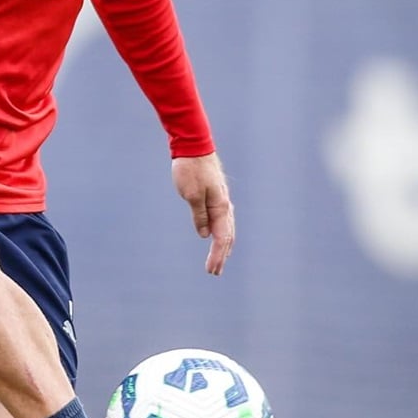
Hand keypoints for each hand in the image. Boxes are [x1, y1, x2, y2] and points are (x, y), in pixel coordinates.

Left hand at [172, 152, 234, 274]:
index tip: (211, 270)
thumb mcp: (191, 195)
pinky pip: (221, 218)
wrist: (193, 145)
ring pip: (226, 227)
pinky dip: (220, 231)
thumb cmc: (190, 169)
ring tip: (218, 259)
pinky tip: (215, 236)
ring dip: (222, 245)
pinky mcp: (215, 194)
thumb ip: (199, 216)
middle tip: (214, 272)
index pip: (221, 238)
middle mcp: (225, 204)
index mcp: (221, 206)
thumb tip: (205, 235)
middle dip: (221, 255)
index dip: (217, 256)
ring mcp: (221, 199)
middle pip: (227, 236)